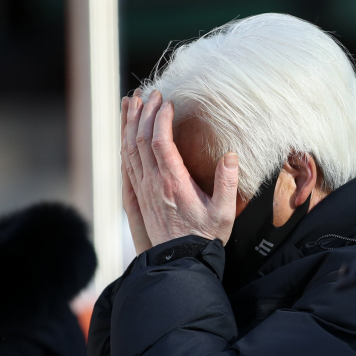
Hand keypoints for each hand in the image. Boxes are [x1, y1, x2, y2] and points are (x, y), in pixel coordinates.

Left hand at [121, 92, 239, 248]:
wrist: (180, 261)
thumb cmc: (204, 237)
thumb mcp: (224, 213)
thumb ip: (228, 183)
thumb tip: (231, 155)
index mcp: (173, 183)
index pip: (160, 141)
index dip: (161, 118)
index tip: (168, 102)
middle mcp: (153, 183)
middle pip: (140, 139)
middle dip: (144, 113)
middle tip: (151, 93)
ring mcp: (143, 188)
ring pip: (129, 148)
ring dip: (130, 123)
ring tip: (133, 101)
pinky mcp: (138, 194)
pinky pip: (126, 161)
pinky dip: (124, 141)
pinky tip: (127, 130)